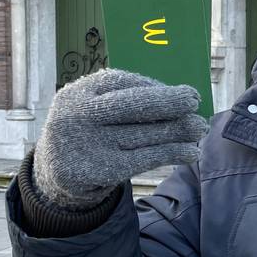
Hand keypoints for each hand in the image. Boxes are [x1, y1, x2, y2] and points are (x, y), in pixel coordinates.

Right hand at [33, 69, 208, 209]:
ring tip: (199, 128)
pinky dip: (171, 153)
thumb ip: (125, 98)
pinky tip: (190, 152)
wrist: (57, 173)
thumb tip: (177, 96)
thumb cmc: (88, 131)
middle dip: (169, 102)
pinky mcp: (99, 170)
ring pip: (143, 134)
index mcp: (79, 92)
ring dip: (178, 130)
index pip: (123, 82)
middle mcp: (79, 115)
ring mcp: (88, 144)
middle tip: (195, 100)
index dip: (156, 88)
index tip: (185, 93)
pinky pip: (144, 158)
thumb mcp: (94, 108)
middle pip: (132, 105)